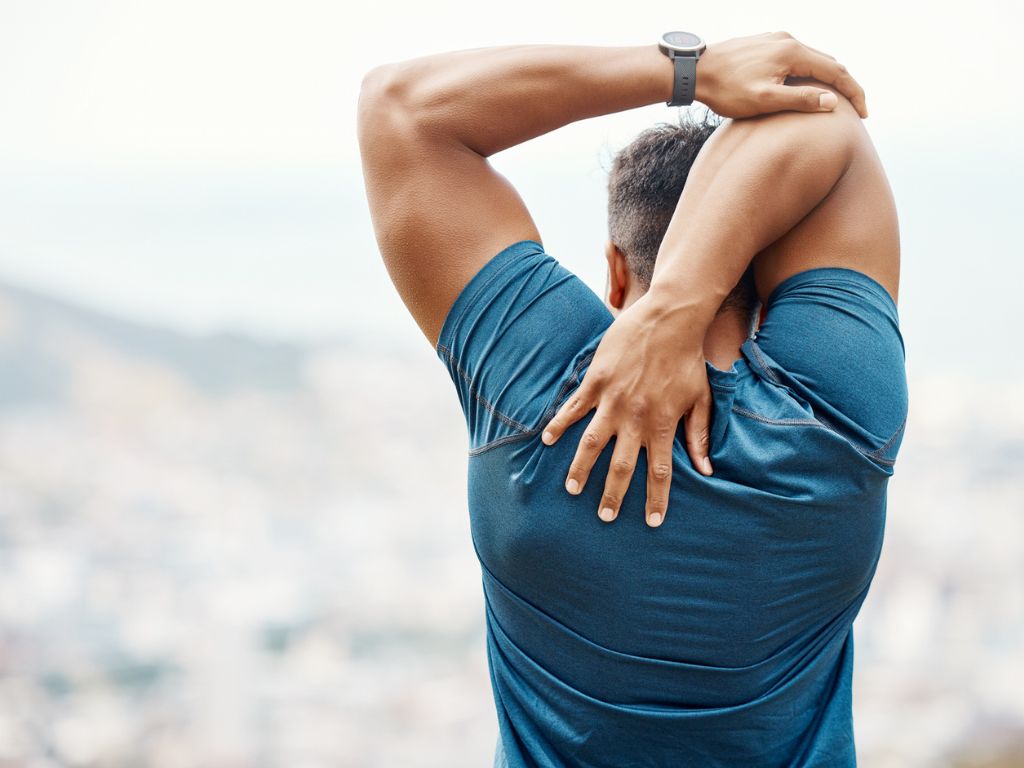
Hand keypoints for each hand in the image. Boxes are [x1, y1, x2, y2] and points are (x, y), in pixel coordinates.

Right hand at [540, 293, 711, 527]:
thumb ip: (698, 436)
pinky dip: (559, 425)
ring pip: (592, 443)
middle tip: (604, 517)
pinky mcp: (596, 382)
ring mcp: (613, 400)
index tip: (652, 522)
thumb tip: (707, 470)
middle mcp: (635, 418)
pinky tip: (547, 440)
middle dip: (612, 495)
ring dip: (581, 468)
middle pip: (621, 466)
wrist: (670, 319)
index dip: (656, 499)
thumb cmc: (687, 359)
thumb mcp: (700, 398)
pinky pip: (573, 408)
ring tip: (572, 489)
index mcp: (662, 424)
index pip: (659, 472)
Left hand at [696, 31, 867, 117]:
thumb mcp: (764, 101)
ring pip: (812, 59)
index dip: (854, 93)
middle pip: (828, 62)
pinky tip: (807, 87)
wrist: (693, 71)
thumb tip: (833, 102)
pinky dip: (809, 72)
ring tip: (835, 102)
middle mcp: (787, 40)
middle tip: (856, 110)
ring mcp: (775, 40)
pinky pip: (796, 57)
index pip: (836, 71)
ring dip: (826, 79)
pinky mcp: (764, 44)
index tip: (864, 114)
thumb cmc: (725, 90)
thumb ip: (800, 100)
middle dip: (845, 86)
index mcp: (792, 52)